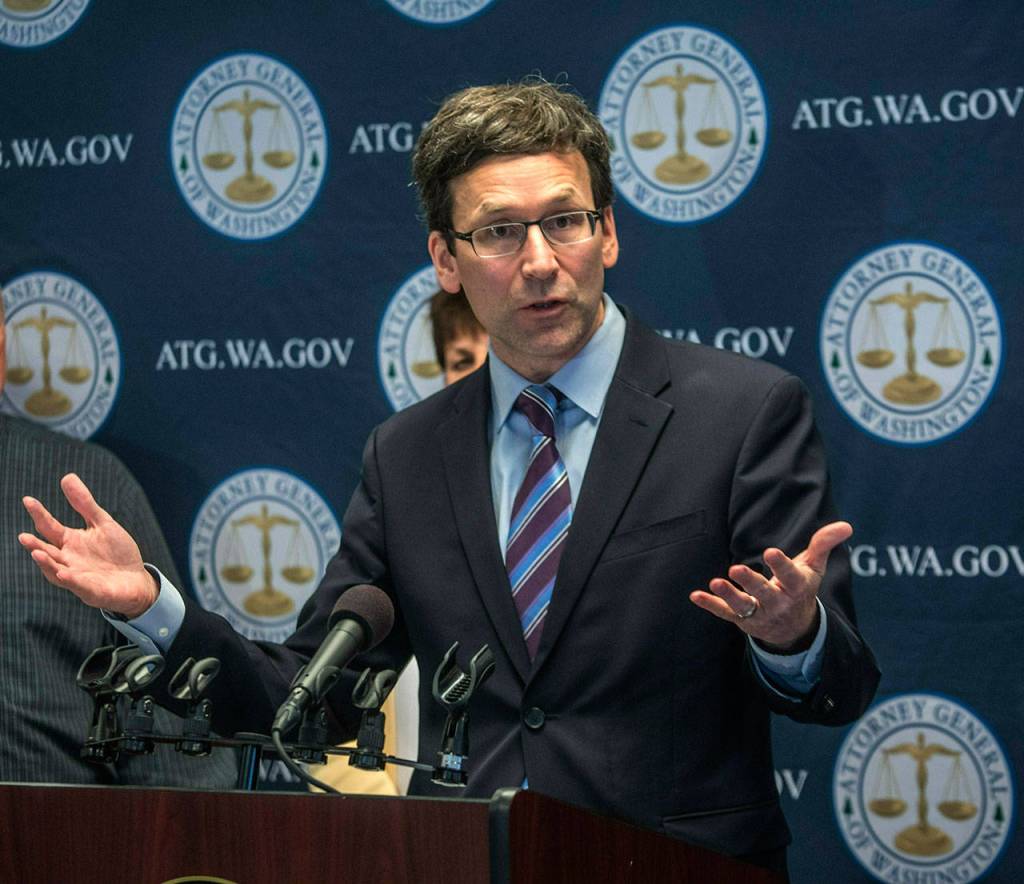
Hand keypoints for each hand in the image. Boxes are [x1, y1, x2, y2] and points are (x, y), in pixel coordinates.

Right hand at [19, 473, 158, 618]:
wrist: (136, 579)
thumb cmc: (117, 552)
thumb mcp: (102, 523)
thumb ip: (85, 504)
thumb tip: (67, 477)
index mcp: (70, 542)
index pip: (49, 527)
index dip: (39, 514)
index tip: (28, 500)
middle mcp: (68, 559)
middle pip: (47, 551)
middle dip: (34, 545)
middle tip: (23, 536)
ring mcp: (77, 577)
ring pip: (56, 571)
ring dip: (46, 563)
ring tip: (36, 552)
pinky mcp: (91, 591)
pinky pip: (78, 585)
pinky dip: (70, 579)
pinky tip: (64, 572)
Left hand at [689, 521, 851, 651]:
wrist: (794, 630)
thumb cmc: (800, 588)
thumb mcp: (814, 567)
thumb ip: (823, 544)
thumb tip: (845, 525)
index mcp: (796, 587)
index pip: (789, 576)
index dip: (781, 565)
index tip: (770, 552)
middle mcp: (778, 602)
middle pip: (763, 592)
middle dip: (751, 582)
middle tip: (737, 568)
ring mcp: (759, 613)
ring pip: (743, 606)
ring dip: (728, 595)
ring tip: (716, 582)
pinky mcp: (742, 620)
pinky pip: (724, 613)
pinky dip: (710, 605)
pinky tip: (695, 595)